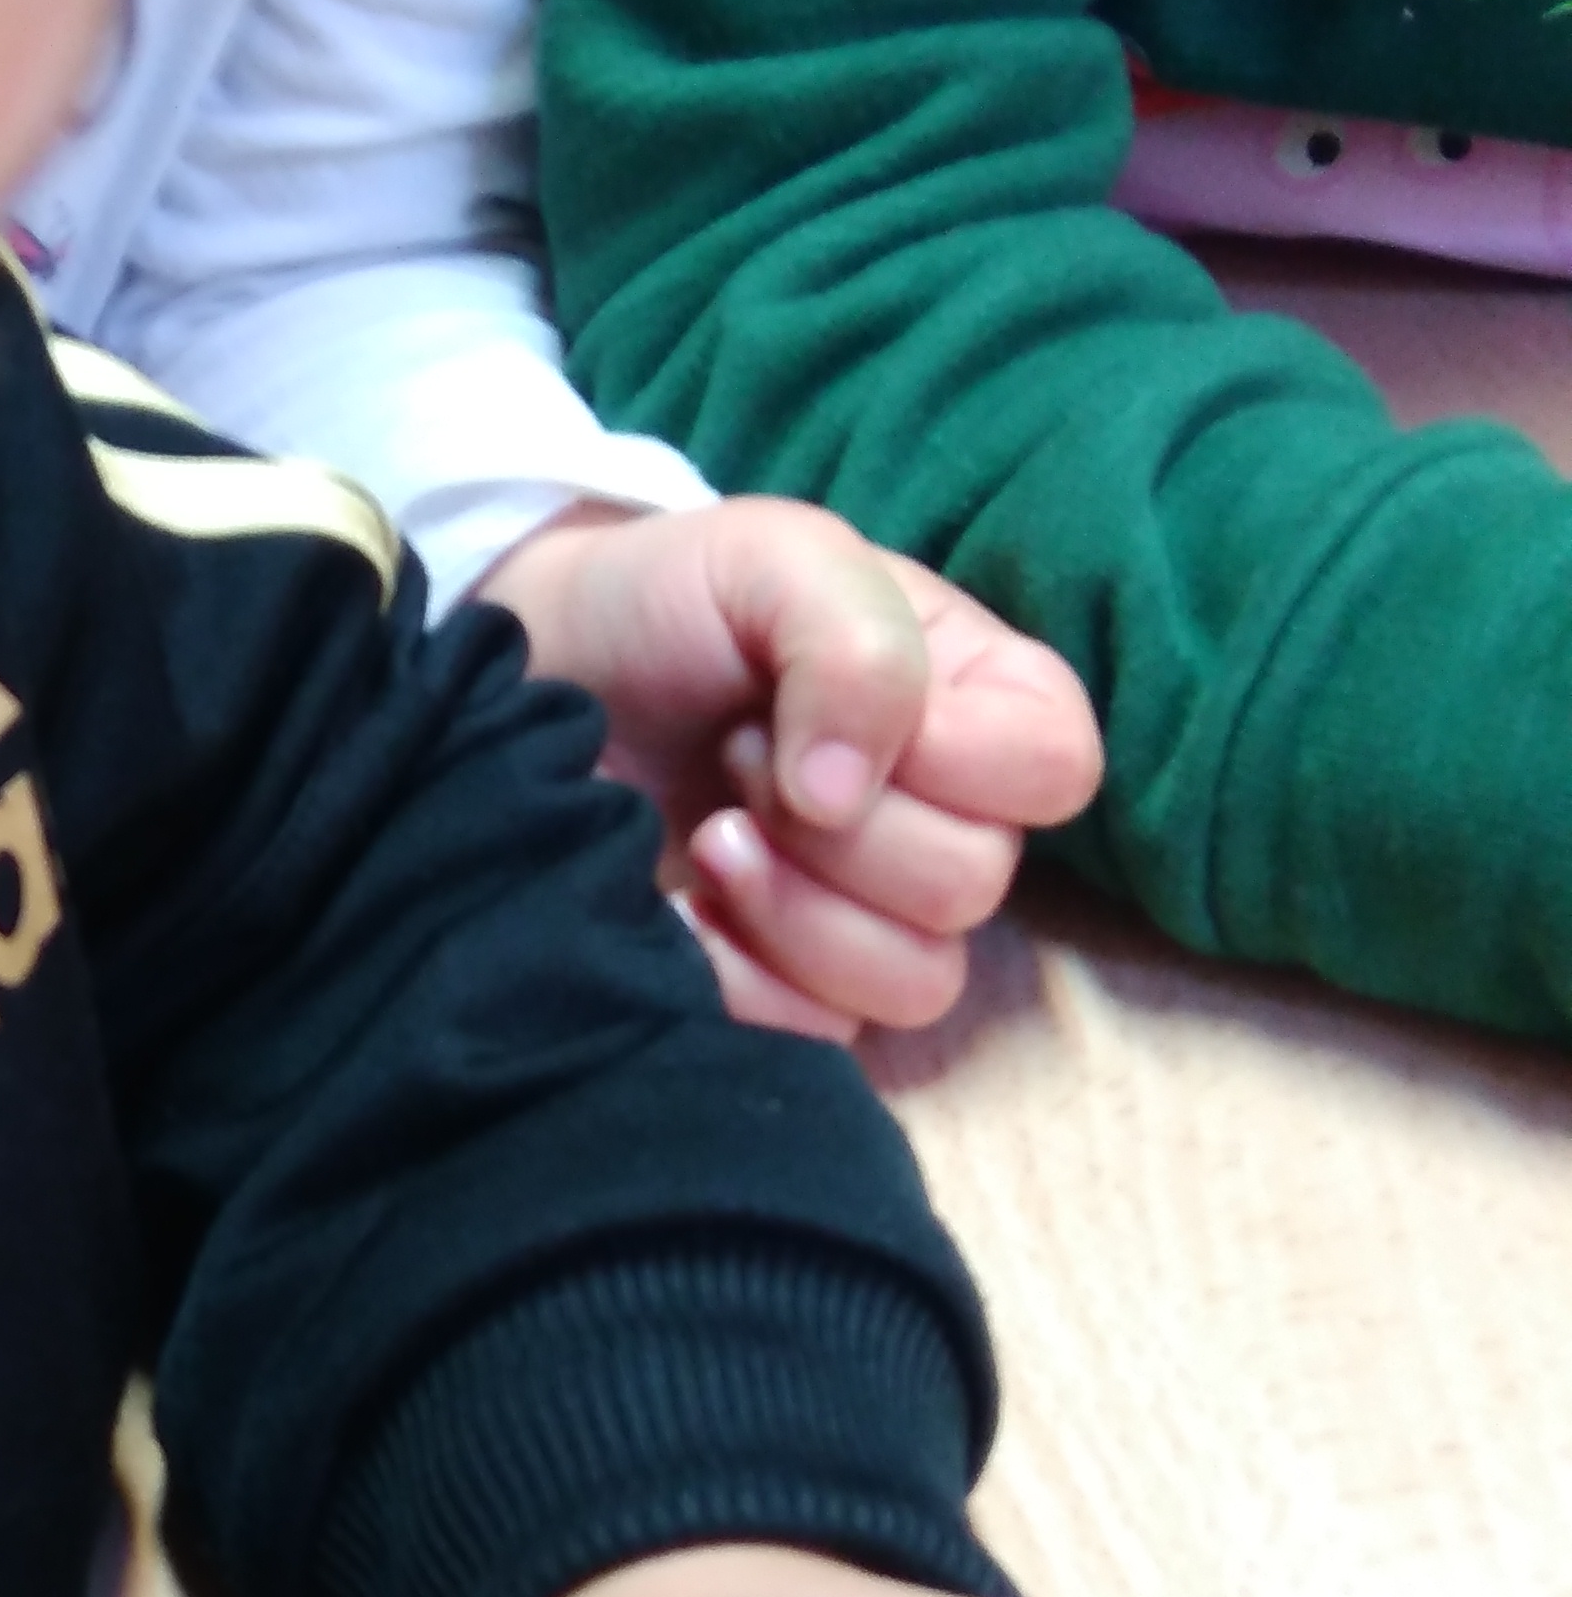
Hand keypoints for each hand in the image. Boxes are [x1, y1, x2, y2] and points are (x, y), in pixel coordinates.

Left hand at [482, 500, 1101, 1041]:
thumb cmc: (670, 605)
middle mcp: (946, 821)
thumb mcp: (768, 559)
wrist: (539, 678)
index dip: (953, 754)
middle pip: (976, 883)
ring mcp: (870, 920)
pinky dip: (745, 979)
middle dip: (839, 825)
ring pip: (917, 980)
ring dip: (795, 906)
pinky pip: (824, 1037)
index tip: (821, 701)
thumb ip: (852, 642)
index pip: (1058, 769)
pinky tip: (686, 911)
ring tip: (711, 833)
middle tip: (740, 754)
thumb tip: (847, 792)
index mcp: (977, 705)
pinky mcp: (789, 991)